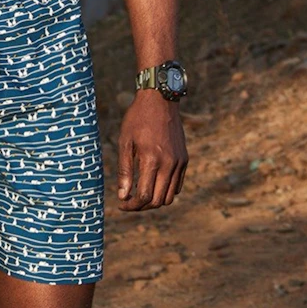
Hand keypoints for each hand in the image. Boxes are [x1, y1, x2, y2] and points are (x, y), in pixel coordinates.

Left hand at [117, 90, 187, 209]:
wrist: (160, 100)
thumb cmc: (137, 119)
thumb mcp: (125, 142)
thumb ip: (125, 170)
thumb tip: (123, 196)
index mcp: (152, 159)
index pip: (145, 196)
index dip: (132, 205)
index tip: (122, 204)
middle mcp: (169, 164)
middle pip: (158, 201)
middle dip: (142, 206)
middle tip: (129, 202)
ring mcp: (179, 162)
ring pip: (170, 197)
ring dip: (155, 201)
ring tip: (140, 195)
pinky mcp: (184, 160)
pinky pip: (177, 185)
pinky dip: (165, 191)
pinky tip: (152, 184)